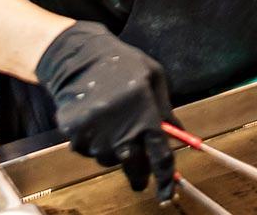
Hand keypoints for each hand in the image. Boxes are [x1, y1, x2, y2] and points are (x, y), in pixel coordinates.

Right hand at [34, 21, 177, 199]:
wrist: (79, 58)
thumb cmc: (123, 65)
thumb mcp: (154, 79)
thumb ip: (166, 111)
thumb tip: (181, 136)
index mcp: (146, 116)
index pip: (161, 157)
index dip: (166, 180)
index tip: (167, 196)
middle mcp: (121, 131)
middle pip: (135, 169)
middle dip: (140, 176)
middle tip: (141, 176)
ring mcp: (96, 137)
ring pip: (111, 159)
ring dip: (116, 150)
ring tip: (113, 122)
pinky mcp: (75, 138)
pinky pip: (90, 151)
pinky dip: (95, 142)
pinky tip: (95, 119)